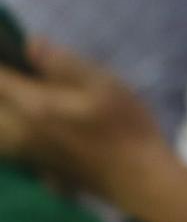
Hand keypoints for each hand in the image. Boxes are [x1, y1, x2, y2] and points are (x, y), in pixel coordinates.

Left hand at [0, 40, 171, 201]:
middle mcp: (21, 132)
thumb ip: (64, 64)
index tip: (6, 47)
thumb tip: (30, 42)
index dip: (1, 62)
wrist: (138, 179)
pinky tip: (24, 124)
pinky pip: (7, 147)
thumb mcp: (105, 86)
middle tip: (14, 72)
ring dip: (5, 110)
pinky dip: (9, 132)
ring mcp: (26, 152)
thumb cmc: (127, 128)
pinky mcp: (36, 165)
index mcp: (35, 107)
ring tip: (18, 96)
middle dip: (2, 86)